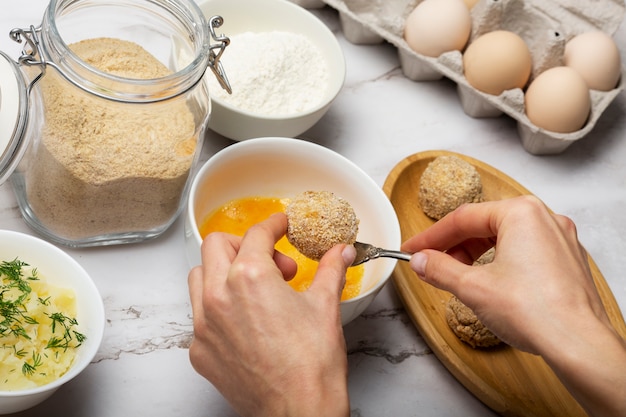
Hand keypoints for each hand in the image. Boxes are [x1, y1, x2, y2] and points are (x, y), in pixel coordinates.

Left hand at [188, 213, 353, 416]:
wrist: (300, 411)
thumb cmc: (312, 364)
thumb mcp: (325, 306)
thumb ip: (330, 269)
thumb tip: (340, 252)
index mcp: (250, 277)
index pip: (256, 233)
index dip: (273, 224)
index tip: (280, 226)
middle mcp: (219, 296)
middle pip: (216, 246)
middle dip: (244, 244)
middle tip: (273, 262)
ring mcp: (204, 326)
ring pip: (200, 278)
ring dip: (223, 272)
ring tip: (255, 288)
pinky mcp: (200, 351)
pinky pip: (200, 316)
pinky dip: (219, 309)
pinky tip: (246, 323)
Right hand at [401, 196, 625, 416]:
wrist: (577, 344)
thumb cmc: (535, 311)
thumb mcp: (472, 288)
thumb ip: (440, 269)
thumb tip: (421, 261)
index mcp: (520, 213)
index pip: (462, 218)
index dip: (430, 237)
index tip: (413, 250)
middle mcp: (544, 218)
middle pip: (484, 225)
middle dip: (454, 246)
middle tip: (431, 264)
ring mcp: (560, 239)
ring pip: (505, 237)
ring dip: (475, 254)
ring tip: (457, 275)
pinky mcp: (567, 260)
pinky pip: (524, 250)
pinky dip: (500, 261)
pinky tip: (488, 281)